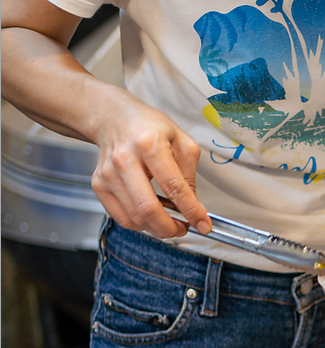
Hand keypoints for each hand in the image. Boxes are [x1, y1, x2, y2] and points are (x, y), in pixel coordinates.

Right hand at [91, 97, 210, 238]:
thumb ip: (189, 175)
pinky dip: (140, 224)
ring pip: (134, 217)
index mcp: (149, 144)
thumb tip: (193, 208)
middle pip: (148, 208)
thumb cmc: (150, 128)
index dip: (191, 211)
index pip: (174, 187)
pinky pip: (121, 217)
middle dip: (170, 228)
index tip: (203, 225)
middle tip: (184, 229)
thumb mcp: (181, 142)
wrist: (115, 118)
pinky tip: (151, 216)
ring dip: (157, 228)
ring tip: (170, 221)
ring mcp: (108, 174)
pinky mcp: (99, 184)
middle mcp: (125, 160)